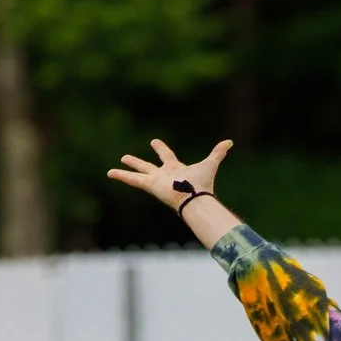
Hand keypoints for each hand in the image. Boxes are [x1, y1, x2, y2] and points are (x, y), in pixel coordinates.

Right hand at [108, 136, 232, 212]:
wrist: (195, 198)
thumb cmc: (202, 183)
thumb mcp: (210, 163)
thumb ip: (218, 153)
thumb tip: (230, 142)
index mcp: (175, 169)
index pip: (166, 156)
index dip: (161, 149)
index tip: (153, 142)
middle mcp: (163, 175)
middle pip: (147, 166)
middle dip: (137, 162)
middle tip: (125, 157)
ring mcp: (155, 181)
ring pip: (137, 174)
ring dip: (125, 171)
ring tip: (111, 170)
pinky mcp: (149, 184)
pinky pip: (132, 180)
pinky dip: (121, 176)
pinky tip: (110, 173)